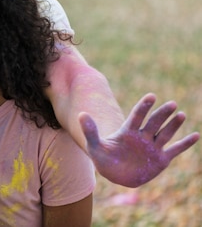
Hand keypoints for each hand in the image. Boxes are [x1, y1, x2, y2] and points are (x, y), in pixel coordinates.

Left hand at [80, 93, 199, 186]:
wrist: (115, 174)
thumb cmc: (104, 159)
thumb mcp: (95, 146)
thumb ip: (90, 131)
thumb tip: (81, 114)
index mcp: (127, 131)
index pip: (137, 116)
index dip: (143, 107)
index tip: (151, 96)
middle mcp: (142, 136)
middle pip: (153, 123)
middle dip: (162, 114)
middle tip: (171, 104)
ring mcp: (152, 147)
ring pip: (165, 133)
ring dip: (173, 125)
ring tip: (180, 114)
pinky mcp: (160, 159)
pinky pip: (175, 150)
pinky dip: (185, 143)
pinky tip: (195, 135)